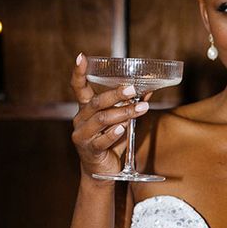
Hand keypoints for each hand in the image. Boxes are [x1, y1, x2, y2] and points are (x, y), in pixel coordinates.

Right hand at [70, 54, 149, 177]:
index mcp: (85, 109)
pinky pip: (101, 140)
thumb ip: (130, 106)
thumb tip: (148, 91)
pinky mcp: (89, 150)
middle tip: (133, 89)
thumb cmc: (111, 142)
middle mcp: (80, 119)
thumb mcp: (121, 121)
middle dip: (116, 94)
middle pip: (96, 103)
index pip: (79, 88)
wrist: (102, 170)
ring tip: (141, 109)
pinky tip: (122, 128)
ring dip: (123, 113)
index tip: (81, 57)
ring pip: (101, 120)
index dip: (79, 73)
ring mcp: (82, 135)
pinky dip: (113, 134)